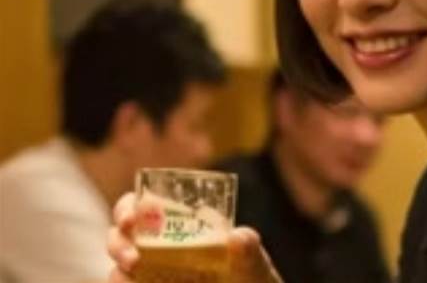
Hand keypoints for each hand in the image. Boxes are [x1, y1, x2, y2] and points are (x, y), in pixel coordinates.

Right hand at [106, 193, 282, 282]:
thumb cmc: (251, 281)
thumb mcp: (254, 265)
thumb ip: (249, 251)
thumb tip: (237, 237)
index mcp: (181, 226)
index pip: (144, 207)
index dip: (129, 207)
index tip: (131, 218)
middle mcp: (159, 249)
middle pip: (121, 237)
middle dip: (118, 243)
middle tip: (133, 258)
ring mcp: (152, 275)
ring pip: (118, 270)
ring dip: (118, 275)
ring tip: (131, 280)